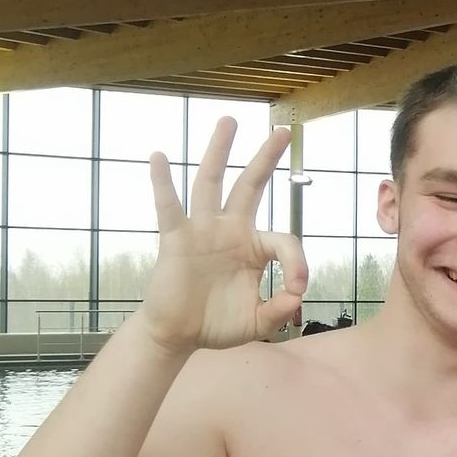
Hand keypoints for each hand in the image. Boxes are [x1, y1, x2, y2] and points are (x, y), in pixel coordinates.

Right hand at [142, 120, 307, 351]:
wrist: (179, 335)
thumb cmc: (218, 324)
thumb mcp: (258, 323)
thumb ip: (279, 311)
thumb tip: (295, 296)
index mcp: (254, 248)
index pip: (284, 241)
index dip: (297, 264)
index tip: (297, 289)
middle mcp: (230, 230)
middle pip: (251, 185)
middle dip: (266, 158)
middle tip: (282, 131)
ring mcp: (202, 230)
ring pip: (212, 183)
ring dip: (220, 152)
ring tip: (230, 121)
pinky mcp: (175, 239)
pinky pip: (168, 207)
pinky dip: (162, 182)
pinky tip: (158, 156)